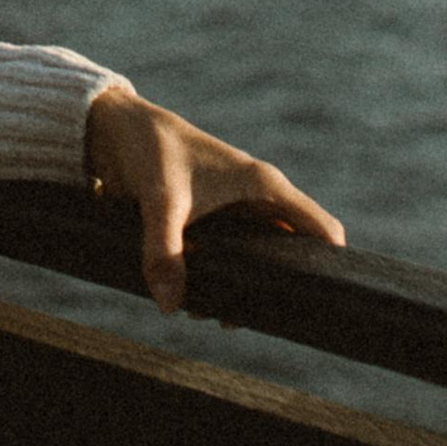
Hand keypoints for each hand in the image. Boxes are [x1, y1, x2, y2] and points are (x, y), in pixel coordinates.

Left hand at [80, 84, 344, 314]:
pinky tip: (196, 302)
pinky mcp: (211, 219)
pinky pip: (230, 257)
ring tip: (213, 315)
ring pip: (259, 260)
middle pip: (291, 255)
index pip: (322, 229)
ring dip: (242, 291)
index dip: (331, 265)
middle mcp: (257, 198)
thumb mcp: (160, 200)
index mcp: (264, 185)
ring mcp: (235, 210)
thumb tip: (170, 306)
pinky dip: (220, 280)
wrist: (115, 127)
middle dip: (275, 292)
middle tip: (245, 319)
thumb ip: (164, 251)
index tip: (320, 301)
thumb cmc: (148, 149)